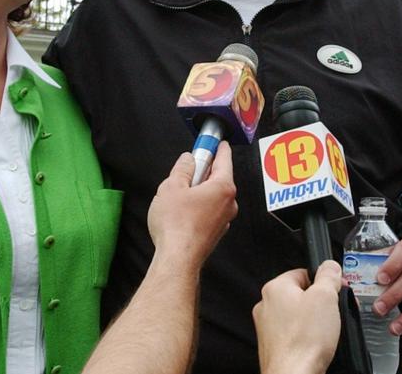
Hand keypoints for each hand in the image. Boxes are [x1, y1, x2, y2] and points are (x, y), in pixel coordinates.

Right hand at [147, 142, 236, 268]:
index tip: (217, 142)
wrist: (178, 259)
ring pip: (212, 196)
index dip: (218, 148)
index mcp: (223, 187)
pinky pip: (209, 211)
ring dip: (199, 191)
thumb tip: (188, 160)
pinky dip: (198, 207)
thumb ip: (182, 169)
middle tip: (187, 169)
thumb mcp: (172, 187)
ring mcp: (224, 219)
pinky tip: (182, 212)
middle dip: (203, 172)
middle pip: (218, 178)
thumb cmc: (176, 224)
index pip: (224, 159)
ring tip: (178, 196)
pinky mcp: (215, 232)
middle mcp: (229, 203)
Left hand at [254, 260, 342, 373]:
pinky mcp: (275, 346)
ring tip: (325, 331)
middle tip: (334, 311)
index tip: (336, 290)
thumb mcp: (325, 297)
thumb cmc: (303, 341)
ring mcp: (269, 328)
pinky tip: (316, 344)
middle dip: (321, 303)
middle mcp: (267, 306)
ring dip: (315, 321)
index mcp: (275, 288)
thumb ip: (329, 276)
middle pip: (301, 295)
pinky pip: (295, 334)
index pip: (303, 273)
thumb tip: (330, 266)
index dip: (324, 281)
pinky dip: (307, 337)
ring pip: (298, 316)